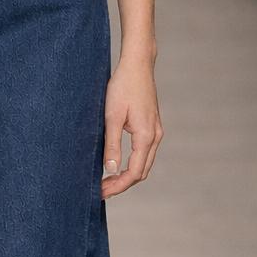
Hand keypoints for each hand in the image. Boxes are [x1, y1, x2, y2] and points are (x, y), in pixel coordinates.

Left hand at [100, 53, 162, 197]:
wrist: (138, 65)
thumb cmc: (123, 86)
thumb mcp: (112, 116)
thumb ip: (112, 144)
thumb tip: (110, 169)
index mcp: (146, 136)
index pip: (134, 172)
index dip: (118, 186)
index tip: (100, 192)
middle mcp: (155, 136)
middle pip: (141, 172)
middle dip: (122, 184)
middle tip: (101, 191)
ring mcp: (156, 131)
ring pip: (144, 163)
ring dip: (127, 175)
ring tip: (106, 181)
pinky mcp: (152, 126)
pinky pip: (144, 153)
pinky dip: (132, 163)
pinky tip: (117, 164)